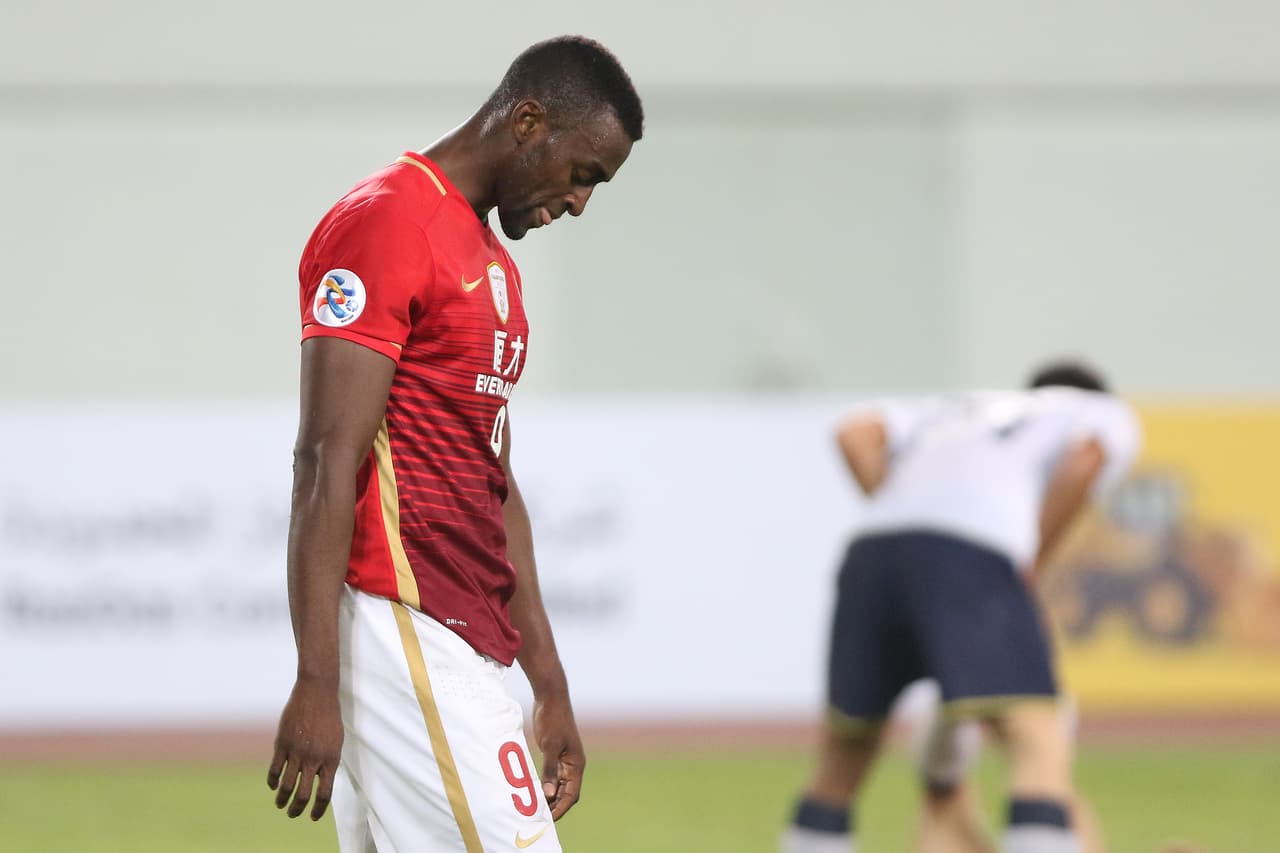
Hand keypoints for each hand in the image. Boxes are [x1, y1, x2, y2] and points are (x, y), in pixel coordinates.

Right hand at [267, 677, 343, 820]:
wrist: (317, 692)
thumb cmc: (330, 716)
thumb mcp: (336, 741)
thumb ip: (328, 762)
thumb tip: (320, 781)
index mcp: (331, 759)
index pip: (324, 794)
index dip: (318, 810)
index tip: (313, 817)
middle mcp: (314, 759)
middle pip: (303, 795)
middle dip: (297, 809)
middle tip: (292, 814)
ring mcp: (297, 752)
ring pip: (286, 786)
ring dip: (282, 799)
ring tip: (281, 804)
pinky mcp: (282, 744)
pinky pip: (274, 769)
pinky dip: (272, 782)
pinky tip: (273, 786)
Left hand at [530, 692, 584, 819]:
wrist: (551, 697)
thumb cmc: (552, 719)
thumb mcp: (549, 745)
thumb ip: (549, 770)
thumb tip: (549, 794)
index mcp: (576, 764)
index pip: (571, 795)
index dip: (561, 808)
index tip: (548, 820)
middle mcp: (573, 764)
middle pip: (567, 793)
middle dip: (555, 806)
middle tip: (539, 817)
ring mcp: (565, 758)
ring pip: (560, 785)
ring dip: (551, 796)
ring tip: (536, 808)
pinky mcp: (556, 753)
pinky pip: (554, 775)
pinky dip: (547, 784)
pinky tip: (536, 791)